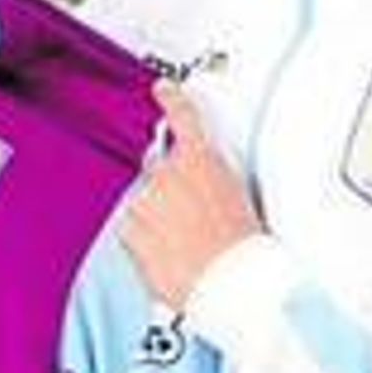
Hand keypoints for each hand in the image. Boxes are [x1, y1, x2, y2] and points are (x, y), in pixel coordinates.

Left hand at [120, 80, 262, 311]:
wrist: (231, 283)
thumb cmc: (241, 246)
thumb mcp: (236, 194)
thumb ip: (210, 176)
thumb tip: (196, 177)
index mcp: (201, 159)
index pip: (183, 116)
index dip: (171, 98)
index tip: (162, 89)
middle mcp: (169, 173)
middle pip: (156, 169)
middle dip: (166, 190)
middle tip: (188, 219)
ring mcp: (146, 199)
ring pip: (142, 203)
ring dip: (155, 219)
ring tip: (183, 243)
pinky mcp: (130, 227)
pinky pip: (131, 230)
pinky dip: (145, 241)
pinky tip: (169, 254)